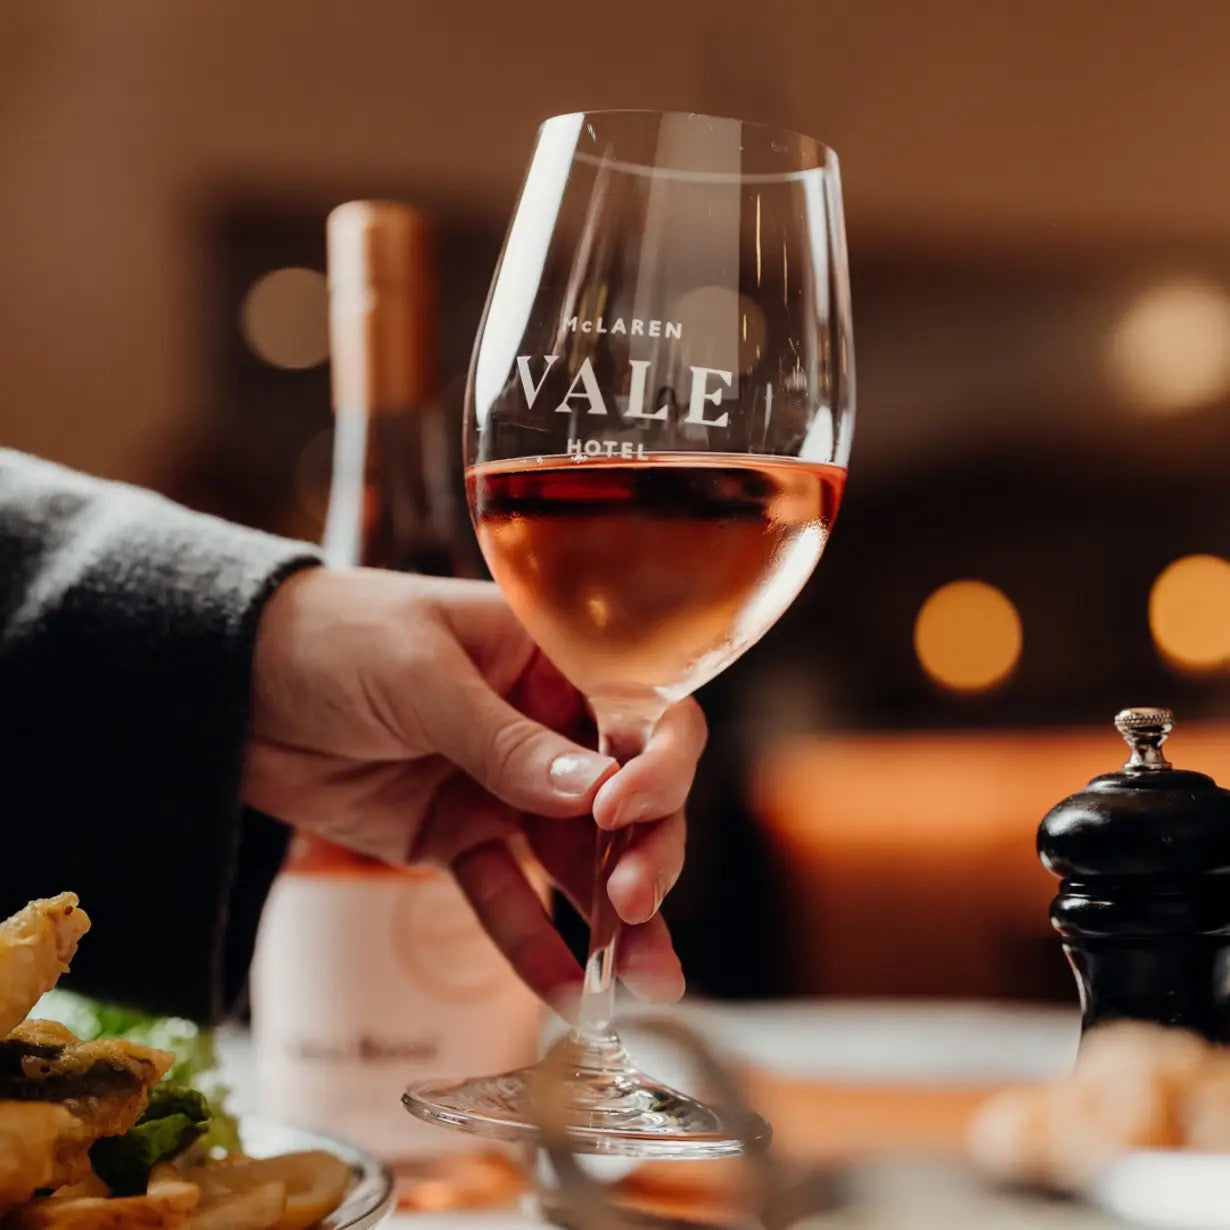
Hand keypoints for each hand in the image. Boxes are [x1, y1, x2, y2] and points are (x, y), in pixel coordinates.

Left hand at [244, 566, 705, 1012]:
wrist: (227, 681)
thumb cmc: (330, 637)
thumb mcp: (419, 674)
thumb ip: (505, 739)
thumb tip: (597, 795)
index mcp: (549, 660)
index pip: (638, 712)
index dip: (655, 763)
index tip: (624, 809)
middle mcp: (542, 725)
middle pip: (623, 797)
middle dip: (644, 853)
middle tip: (637, 905)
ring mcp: (499, 787)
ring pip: (575, 860)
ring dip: (612, 922)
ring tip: (646, 983)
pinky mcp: (453, 838)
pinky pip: (503, 896)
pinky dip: (532, 944)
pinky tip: (568, 993)